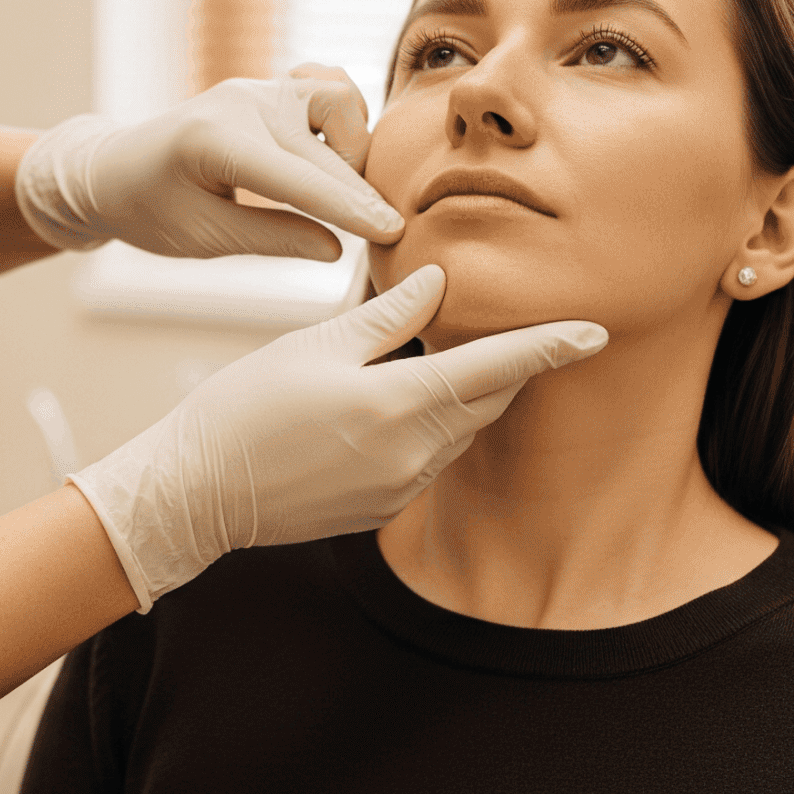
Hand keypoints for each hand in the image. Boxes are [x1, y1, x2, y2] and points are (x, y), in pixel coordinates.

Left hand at [14, 67, 402, 261]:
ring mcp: (258, 88)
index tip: (393, 233)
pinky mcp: (269, 87)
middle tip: (386, 233)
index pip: (300, 180)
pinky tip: (332, 155)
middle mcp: (242, 103)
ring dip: (353, 146)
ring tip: (338, 194)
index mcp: (215, 142)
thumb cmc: (148, 211)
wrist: (112, 168)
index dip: (351, 210)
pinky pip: (326, 87)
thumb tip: (338, 250)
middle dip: (361, 193)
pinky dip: (343, 118)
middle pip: (327, 149)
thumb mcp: (203, 238)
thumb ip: (272, 240)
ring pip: (339, 99)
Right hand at [70, 265, 607, 609]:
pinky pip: (425, 462)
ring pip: (457, 432)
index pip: (498, 369)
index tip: (597, 330)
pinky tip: (377, 412)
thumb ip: (389, 317)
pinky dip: (422, 429)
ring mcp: (400, 490)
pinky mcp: (381, 511)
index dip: (551, 347)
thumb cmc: (246, 408)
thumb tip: (440, 282)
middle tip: (489, 326)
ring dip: (456, 397)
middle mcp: (413, 455)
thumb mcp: (315, 345)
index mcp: (401, 404)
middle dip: (497, 366)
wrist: (197, 493)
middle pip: (485, 401)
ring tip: (419, 363)